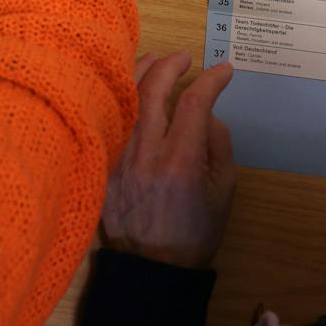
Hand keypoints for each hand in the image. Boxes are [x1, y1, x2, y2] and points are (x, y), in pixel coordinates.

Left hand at [102, 53, 236, 268]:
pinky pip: (108, 120)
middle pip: (153, 90)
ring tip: (155, 60)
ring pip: (124, 100)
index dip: (211, 80)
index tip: (223, 71)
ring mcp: (119, 158)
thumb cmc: (193, 231)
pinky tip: (128, 89)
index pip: (195, 103)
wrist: (151, 268)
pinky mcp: (102, 165)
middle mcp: (146, 154)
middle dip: (170, 64)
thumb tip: (207, 112)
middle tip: (184, 57)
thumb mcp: (224, 191)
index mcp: (181, 162)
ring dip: (140, 72)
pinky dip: (119, 98)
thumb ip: (220, 145)